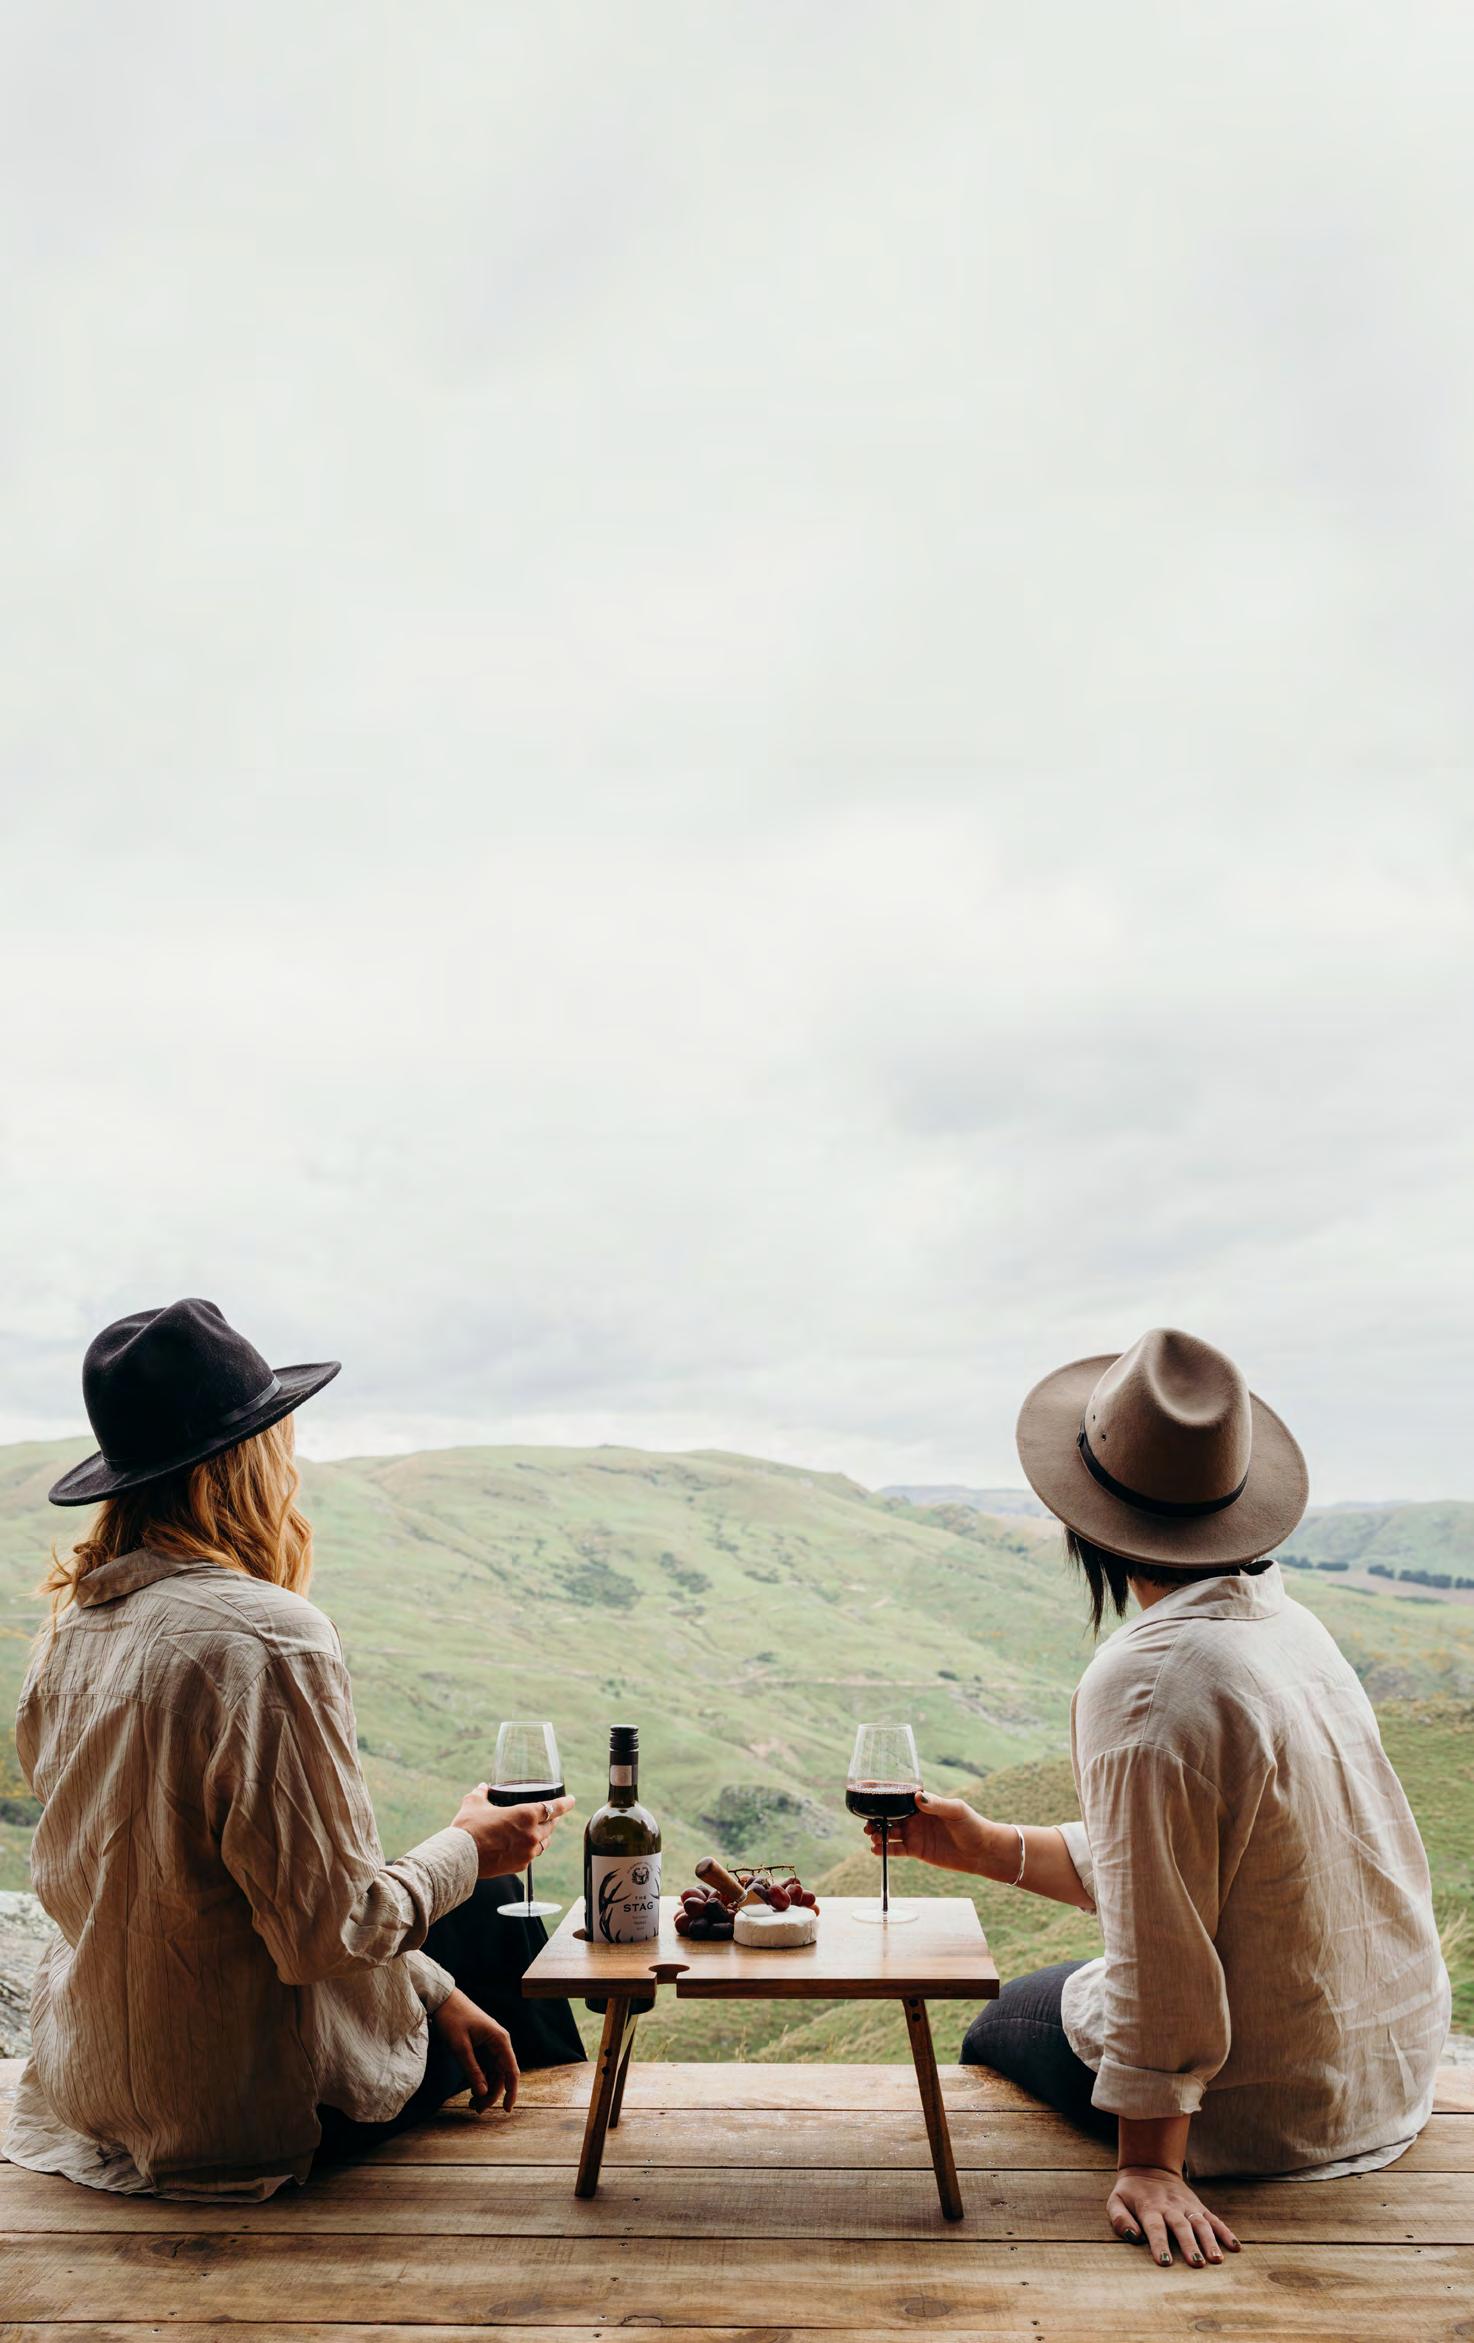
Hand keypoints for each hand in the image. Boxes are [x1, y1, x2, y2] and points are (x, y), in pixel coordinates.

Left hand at [432, 1987, 518, 2113]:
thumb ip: (473, 2071)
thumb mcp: (460, 2047)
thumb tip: (484, 2093)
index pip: (511, 2071)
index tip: (506, 2110)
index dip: (511, 2092)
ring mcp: (490, 2045)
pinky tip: (472, 2092)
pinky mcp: (481, 2047)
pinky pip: (485, 2068)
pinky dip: (480, 2081)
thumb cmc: (453, 2019)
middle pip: (501, 2075)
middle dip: (492, 2094)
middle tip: (477, 2110)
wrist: (443, 1999)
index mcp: (499, 2040)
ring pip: (493, 2073)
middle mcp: (499, 2043)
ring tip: (472, 2105)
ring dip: (486, 2089)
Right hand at [451, 1784, 575, 1878]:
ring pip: (544, 1842)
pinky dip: (530, 1849)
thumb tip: (482, 1787)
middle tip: (549, 1814)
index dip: (565, 1803)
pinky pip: (531, 1856)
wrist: (461, 1857)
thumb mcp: (474, 1803)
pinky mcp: (520, 1866)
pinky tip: (522, 1846)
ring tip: (538, 1830)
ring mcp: (528, 1853)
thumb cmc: (469, 1828)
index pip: (554, 1807)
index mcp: (526, 1815)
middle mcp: (532, 1834)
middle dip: (552, 1819)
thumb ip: (481, 1793)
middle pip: (551, 1825)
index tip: (571, 1800)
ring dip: (543, 1835)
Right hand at [865, 1790, 987, 1875]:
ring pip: (889, 1832)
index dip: (883, 1793)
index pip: (899, 1796)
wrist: (981, 1851)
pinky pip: (896, 1849)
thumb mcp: (956, 1811)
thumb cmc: (972, 1825)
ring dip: (878, 1833)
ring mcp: (914, 1834)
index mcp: (923, 1803)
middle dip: (875, 1817)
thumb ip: (937, 1804)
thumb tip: (918, 1797)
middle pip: (889, 1815)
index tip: (866, 1791)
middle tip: (867, 1823)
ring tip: (872, 1836)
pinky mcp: (916, 1850)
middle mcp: (915, 1817)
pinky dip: (885, 1850)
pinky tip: (875, 1850)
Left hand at [1107, 2165, 1239, 2267]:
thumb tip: (1132, 2236)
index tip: (1164, 2262)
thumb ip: (1119, 2218)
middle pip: (1181, 2226)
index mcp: (1149, 2207)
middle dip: (1189, 2245)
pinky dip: (1225, 2232)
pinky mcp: (1198, 2206)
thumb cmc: (1130, 2193)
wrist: (1149, 2167)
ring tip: (1216, 2260)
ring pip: (1200, 2223)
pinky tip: (1235, 2247)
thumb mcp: (1115, 2201)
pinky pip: (1213, 2219)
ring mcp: (1186, 2205)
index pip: (1154, 2227)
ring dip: (1209, 2241)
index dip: (1159, 2244)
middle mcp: (1170, 2206)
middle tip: (1196, 2264)